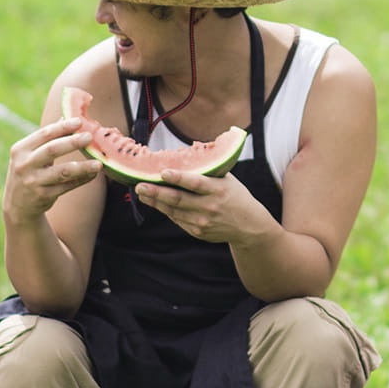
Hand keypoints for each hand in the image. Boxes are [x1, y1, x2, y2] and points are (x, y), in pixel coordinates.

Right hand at [3, 117, 106, 221]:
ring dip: (83, 167)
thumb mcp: (29, 155)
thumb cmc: (28, 173)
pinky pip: (68, 186)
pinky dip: (82, 179)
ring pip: (63, 172)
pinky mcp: (44, 196)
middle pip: (52, 150)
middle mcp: (24, 165)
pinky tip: (93, 174)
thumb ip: (46, 138)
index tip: (79, 121)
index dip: (63, 127)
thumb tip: (65, 117)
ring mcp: (34, 181)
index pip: (44, 134)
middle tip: (89, 137)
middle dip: (73, 142)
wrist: (18, 206)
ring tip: (98, 164)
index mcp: (20, 149)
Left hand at [136, 169, 272, 244]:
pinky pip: (177, 219)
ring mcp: (203, 222)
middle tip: (139, 185)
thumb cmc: (235, 196)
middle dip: (156, 192)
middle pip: (178, 199)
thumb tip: (182, 155)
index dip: (178, 178)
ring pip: (173, 211)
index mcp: (218, 190)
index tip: (163, 172)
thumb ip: (208, 170)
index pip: (195, 183)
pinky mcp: (198, 231)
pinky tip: (156, 202)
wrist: (249, 226)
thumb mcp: (227, 180)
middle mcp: (210, 207)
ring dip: (155, 202)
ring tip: (142, 192)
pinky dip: (166, 210)